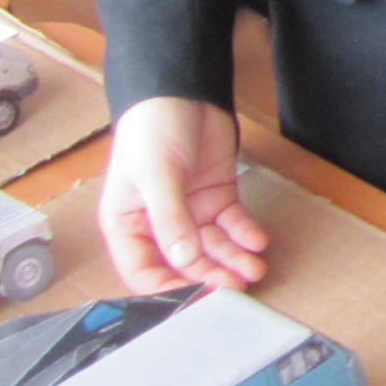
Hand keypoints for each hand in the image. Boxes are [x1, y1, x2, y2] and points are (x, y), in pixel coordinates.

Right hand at [101, 95, 265, 291]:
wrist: (183, 92)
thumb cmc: (152, 129)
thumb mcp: (157, 175)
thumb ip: (170, 219)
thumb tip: (182, 259)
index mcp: (127, 222)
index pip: (142, 270)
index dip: (166, 287)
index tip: (194, 293)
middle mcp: (158, 223)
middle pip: (184, 263)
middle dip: (210, 275)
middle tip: (236, 286)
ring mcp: (189, 211)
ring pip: (212, 247)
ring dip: (233, 259)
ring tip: (255, 269)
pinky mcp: (215, 197)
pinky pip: (232, 224)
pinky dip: (245, 235)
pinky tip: (257, 241)